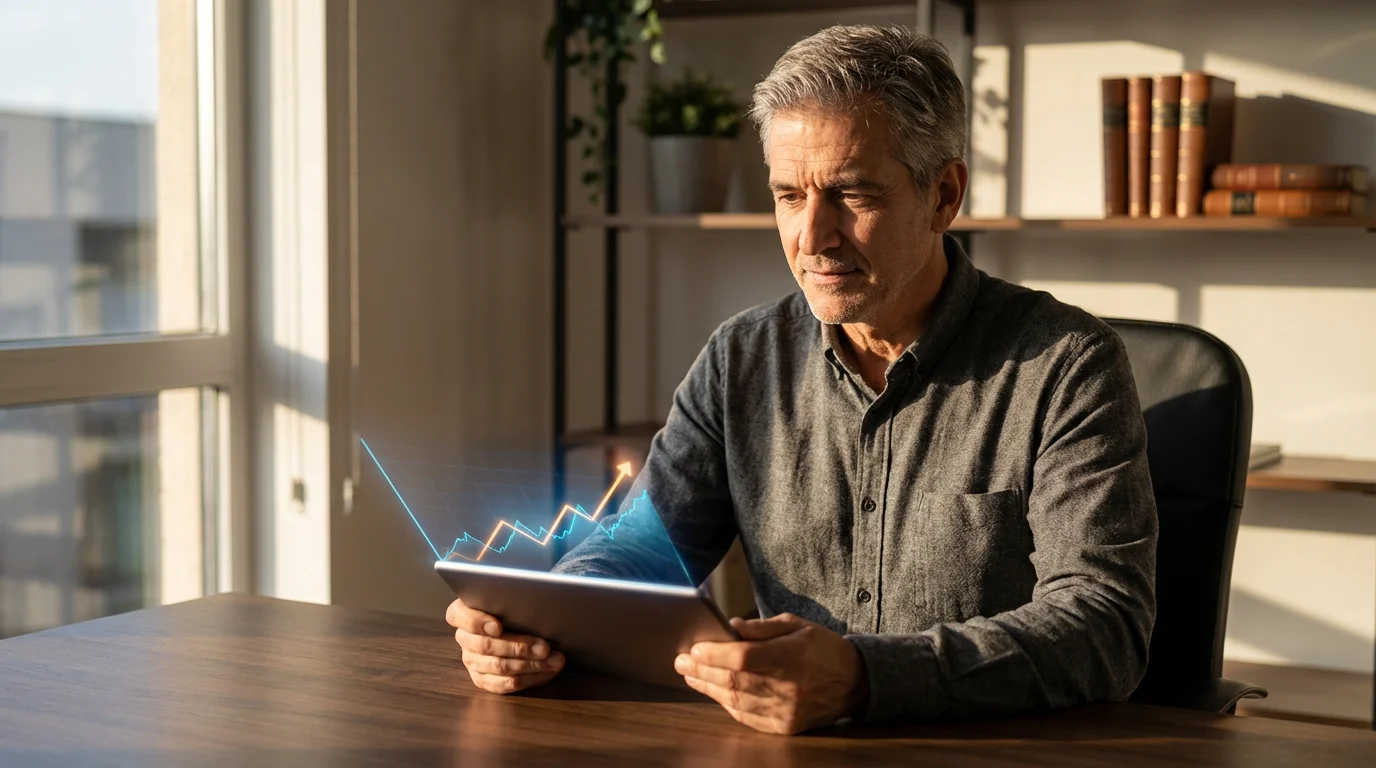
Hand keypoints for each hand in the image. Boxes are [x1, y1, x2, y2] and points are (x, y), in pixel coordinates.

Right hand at [445, 597, 564, 693]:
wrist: (519, 625)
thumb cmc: (514, 607)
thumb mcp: (512, 598)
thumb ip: (513, 600)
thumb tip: (537, 605)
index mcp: (463, 612)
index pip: (458, 615)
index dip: (477, 622)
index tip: (498, 626)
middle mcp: (464, 637)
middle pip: (485, 646)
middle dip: (519, 647)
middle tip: (545, 647)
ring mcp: (471, 660)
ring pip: (498, 666)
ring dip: (530, 665)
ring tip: (554, 660)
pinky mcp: (482, 679)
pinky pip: (502, 684)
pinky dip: (528, 679)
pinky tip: (546, 672)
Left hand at [674, 613, 867, 734]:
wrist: (854, 682)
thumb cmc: (822, 648)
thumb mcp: (796, 625)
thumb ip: (762, 628)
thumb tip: (730, 627)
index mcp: (792, 656)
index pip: (743, 657)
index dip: (714, 653)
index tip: (694, 647)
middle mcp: (788, 686)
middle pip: (733, 680)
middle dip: (702, 669)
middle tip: (681, 660)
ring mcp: (786, 710)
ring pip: (736, 700)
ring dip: (708, 687)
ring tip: (690, 675)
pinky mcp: (785, 726)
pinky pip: (747, 717)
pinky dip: (727, 704)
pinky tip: (714, 692)